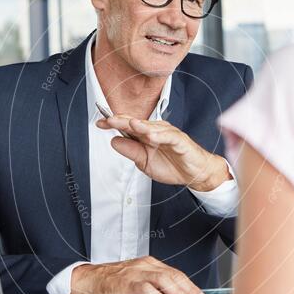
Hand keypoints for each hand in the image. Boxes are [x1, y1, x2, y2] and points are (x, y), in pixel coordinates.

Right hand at [68, 256, 208, 293]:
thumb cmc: (112, 284)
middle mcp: (146, 265)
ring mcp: (136, 273)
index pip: (176, 274)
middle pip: (174, 276)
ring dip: (178, 293)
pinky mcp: (127, 282)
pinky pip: (146, 288)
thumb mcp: (138, 283)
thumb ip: (154, 289)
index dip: (190, 286)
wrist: (89, 280)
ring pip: (164, 280)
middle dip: (189, 290)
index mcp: (150, 265)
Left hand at [96, 116, 230, 190]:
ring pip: (152, 127)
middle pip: (136, 123)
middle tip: (109, 120)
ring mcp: (168, 134)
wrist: (194, 173)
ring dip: (140, 125)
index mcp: (145, 135)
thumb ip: (130, 151)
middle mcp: (155, 131)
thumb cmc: (172, 165)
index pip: (127, 126)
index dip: (113, 123)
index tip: (99, 122)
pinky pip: (169, 136)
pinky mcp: (180, 140)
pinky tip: (151, 135)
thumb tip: (114, 142)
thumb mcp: (144, 162)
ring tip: (129, 124)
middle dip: (122, 121)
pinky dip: (160, 135)